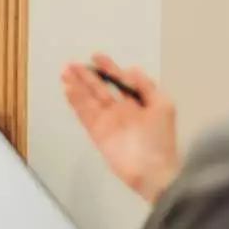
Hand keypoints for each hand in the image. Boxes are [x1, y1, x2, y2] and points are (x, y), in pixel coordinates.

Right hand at [61, 54, 179, 202]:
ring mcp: (108, 122)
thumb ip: (147, 87)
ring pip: (88, 99)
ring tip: (65, 72)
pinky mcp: (97, 133)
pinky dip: (76, 101)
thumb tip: (132, 70)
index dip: (108, 68)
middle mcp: (120, 110)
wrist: (154, 171)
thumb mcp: (163, 106)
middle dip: (86, 75)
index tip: (96, 56)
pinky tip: (68, 89)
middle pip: (99, 88)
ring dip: (76, 86)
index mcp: (137, 103)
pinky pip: (84, 114)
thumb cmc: (161, 140)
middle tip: (71, 64)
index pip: (119, 81)